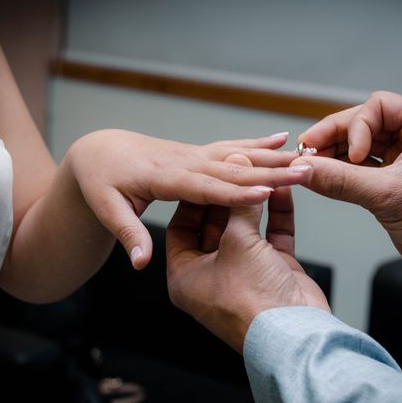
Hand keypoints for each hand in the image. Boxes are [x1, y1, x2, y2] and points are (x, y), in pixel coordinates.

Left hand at [66, 130, 311, 268]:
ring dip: (271, 155)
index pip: (206, 189)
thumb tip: (139, 262)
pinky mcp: (200, 153)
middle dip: (268, 170)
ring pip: (239, 155)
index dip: (237, 192)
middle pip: (232, 169)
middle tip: (300, 168)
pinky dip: (259, 143)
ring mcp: (194, 155)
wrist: (100, 150)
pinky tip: (280, 139)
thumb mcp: (106, 209)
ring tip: (301, 153)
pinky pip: (233, 147)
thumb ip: (128, 235)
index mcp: (164, 180)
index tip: (266, 190)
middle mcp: (184, 163)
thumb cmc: (101, 182)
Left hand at [166, 155, 329, 352]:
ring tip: (262, 171)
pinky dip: (277, 213)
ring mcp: (243, 272)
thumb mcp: (237, 244)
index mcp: (185, 275)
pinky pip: (271, 235)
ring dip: (255, 201)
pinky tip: (282, 188)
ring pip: (246, 228)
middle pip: (215, 224)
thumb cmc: (251, 299)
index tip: (205, 173)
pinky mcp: (272, 270)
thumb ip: (238, 204)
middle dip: (228, 195)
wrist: (294, 334)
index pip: (182, 225)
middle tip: (236, 165)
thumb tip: (238, 167)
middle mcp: (211, 274)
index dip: (194, 197)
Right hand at [292, 91, 401, 298]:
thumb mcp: (389, 198)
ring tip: (310, 166)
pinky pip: (362, 167)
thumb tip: (303, 169)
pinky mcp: (395, 180)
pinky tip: (324, 177)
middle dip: (335, 138)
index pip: (378, 107)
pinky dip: (342, 172)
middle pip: (364, 124)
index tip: (350, 157)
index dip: (356, 128)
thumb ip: (341, 181)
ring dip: (334, 154)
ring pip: (360, 145)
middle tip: (306, 152)